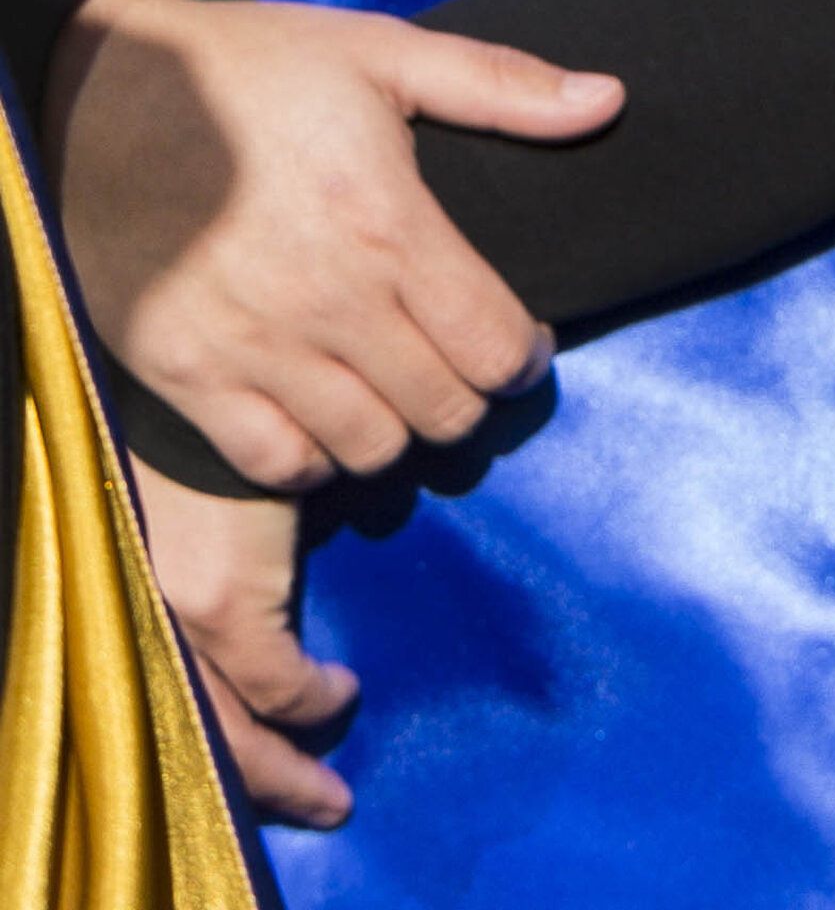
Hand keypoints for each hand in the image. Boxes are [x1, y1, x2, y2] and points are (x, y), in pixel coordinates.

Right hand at [49, 0, 617, 490]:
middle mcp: (328, 300)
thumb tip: (609, 100)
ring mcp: (254, 348)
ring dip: (398, 432)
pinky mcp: (189, 377)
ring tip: (397, 390)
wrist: (112, 94)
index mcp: (387, 223)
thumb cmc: (257, 68)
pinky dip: (315, 457)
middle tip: (461, 369)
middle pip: (440, 410)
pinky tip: (324, 414)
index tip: (522, 342)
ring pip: (367, 450)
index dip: (525, 356)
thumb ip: (503, 85)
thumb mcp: (384, 52)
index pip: (494, 344)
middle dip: (469, 398)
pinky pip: (277, 465)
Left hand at [136, 475, 356, 828]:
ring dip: (287, 769)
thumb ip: (219, 588)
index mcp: (133, 617)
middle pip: (199, 743)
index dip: (221, 755)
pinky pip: (278, 683)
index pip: (168, 720)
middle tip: (319, 804)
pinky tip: (339, 691)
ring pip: (232, 734)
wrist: (211, 392)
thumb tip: (264, 633)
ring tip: (329, 791)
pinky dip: (312, 700)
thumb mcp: (194, 536)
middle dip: (263, 784)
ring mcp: (182, 620)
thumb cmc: (198, 457)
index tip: (267, 762)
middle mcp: (146, 628)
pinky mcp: (226, 602)